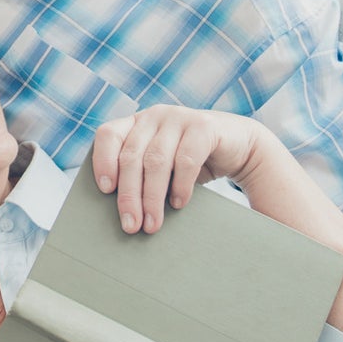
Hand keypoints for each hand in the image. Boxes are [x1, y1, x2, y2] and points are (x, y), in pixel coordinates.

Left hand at [91, 105, 263, 233]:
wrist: (240, 148)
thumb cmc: (191, 163)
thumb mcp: (162, 167)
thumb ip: (141, 177)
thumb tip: (122, 214)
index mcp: (136, 123)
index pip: (108, 135)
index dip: (103, 161)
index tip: (105, 190)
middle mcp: (154, 116)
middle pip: (131, 156)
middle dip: (129, 195)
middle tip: (130, 226)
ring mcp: (179, 117)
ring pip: (156, 161)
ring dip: (152, 197)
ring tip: (152, 224)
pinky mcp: (204, 126)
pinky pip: (186, 159)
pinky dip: (180, 186)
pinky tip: (179, 204)